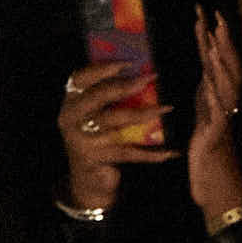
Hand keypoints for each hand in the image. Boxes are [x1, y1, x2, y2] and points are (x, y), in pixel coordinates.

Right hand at [59, 54, 166, 211]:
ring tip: (166, 108)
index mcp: (71, 102)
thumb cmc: (98, 139)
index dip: (102, 68)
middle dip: (125, 85)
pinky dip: (151, 153)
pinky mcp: (96, 157)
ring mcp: (82, 138)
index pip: (80, 78)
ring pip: (115, 121)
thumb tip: (141, 72)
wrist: (88, 180)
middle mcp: (71, 118)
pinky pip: (128, 152)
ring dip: (144, 113)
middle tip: (150, 78)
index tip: (127, 62)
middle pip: (98, 96)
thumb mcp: (96, 116)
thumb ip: (109, 96)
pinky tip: (171, 152)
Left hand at [187, 12, 241, 226]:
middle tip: (215, 15)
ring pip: (226, 83)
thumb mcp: (203, 110)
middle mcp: (224, 99)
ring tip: (215, 41)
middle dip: (221, 39)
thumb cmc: (207, 145)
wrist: (215, 178)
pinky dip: (216, 96)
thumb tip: (206, 65)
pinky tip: (211, 82)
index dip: (210, 36)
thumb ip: (206, 89)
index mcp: (216, 92)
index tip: (203, 12)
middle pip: (227, 64)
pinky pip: (218, 110)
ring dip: (221, 61)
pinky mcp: (218, 129)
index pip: (214, 58)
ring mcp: (224, 113)